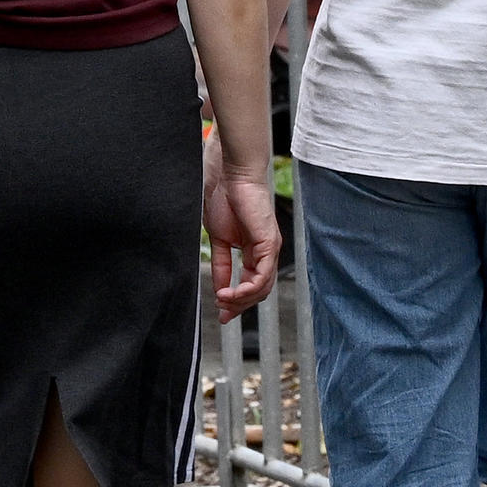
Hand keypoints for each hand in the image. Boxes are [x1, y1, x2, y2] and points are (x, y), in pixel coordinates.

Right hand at [205, 159, 282, 319]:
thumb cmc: (223, 195)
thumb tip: (219, 284)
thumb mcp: (217, 237)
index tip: (221, 312)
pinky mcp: (269, 242)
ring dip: (242, 299)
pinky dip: (248, 288)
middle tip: (222, 313)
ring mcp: (269, 247)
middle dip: (239, 305)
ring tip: (223, 301)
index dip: (235, 300)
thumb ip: (220, 262)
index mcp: (252, 248)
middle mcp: (265, 250)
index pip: (249, 282)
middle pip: (258, 290)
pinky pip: (263, 275)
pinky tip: (232, 293)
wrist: (230, 172)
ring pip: (263, 286)